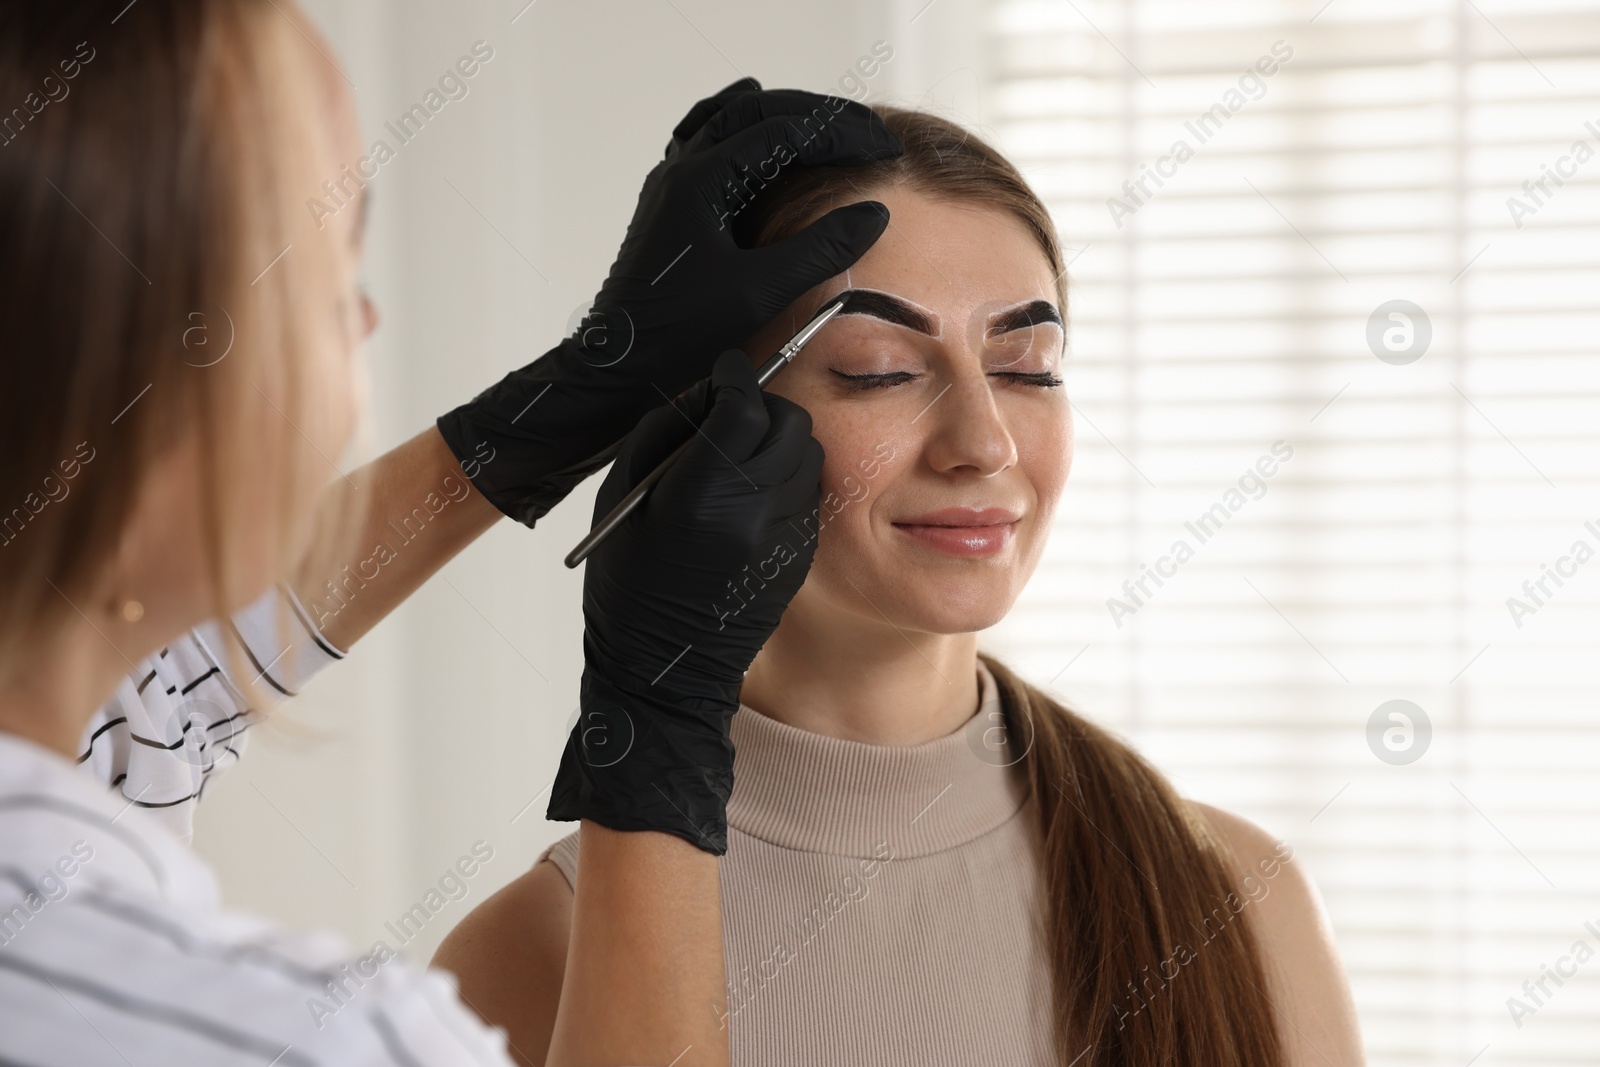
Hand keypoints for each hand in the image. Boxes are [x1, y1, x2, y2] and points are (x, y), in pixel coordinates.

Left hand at [436, 78, 897, 526]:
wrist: (617, 369)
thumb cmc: (678, 335)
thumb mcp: (760, 293)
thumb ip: (820, 249)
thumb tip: (873, 214)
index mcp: (702, 180)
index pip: (785, 130)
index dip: (843, 132)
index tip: (886, 146)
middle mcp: (682, 170)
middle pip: (759, 110)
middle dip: (819, 116)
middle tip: (871, 132)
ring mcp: (673, 185)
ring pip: (732, 120)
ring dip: (783, 116)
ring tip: (830, 125)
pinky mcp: (673, 206)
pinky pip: (708, 145)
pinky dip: (743, 132)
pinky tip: (759, 138)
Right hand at [546, 351, 822, 852]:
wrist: (666, 670)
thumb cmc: (630, 587)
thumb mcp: (624, 499)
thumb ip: (664, 434)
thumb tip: (704, 392)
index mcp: (703, 496)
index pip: (744, 404)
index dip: (735, 376)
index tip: (726, 368)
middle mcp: (756, 512)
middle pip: (789, 421)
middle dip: (763, 404)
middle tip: (733, 411)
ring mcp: (787, 535)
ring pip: (809, 453)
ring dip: (780, 439)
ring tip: (742, 454)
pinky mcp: (803, 554)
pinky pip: (808, 490)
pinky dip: (786, 476)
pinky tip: (751, 493)